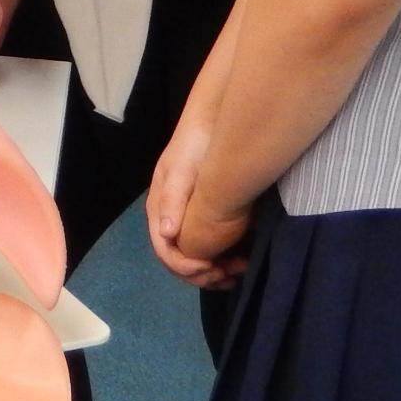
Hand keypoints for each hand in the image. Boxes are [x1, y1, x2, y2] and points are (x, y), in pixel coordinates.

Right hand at [147, 123, 246, 288]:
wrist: (213, 125)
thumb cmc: (194, 147)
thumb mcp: (180, 171)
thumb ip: (172, 201)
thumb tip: (166, 234)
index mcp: (160, 212)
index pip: (166, 251)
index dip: (185, 266)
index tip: (211, 268)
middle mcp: (171, 221)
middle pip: (179, 261)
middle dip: (202, 275)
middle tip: (229, 275)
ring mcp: (188, 221)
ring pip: (195, 260)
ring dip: (214, 273)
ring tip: (238, 272)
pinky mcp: (205, 219)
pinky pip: (209, 250)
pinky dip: (222, 262)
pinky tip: (240, 261)